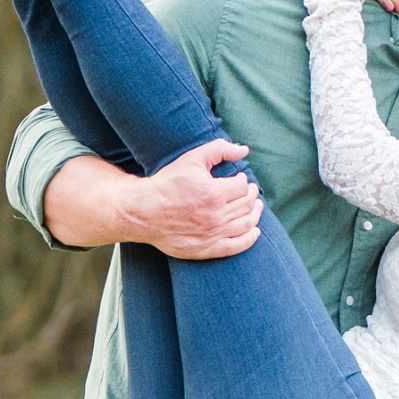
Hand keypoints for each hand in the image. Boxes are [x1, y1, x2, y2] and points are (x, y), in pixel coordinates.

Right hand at [119, 136, 261, 259]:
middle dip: (251, 194)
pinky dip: (250, 239)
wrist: (142, 211)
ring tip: (256, 206)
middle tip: (249, 190)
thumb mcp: (192, 159)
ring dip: (255, 213)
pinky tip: (255, 231)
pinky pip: (236, 246)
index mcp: (213, 193)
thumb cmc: (167, 183)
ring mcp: (211, 234)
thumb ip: (219, 149)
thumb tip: (244, 150)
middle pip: (247, 204)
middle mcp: (215, 216)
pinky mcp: (205, 249)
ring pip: (246, 223)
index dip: (243, 181)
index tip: (239, 179)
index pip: (242, 186)